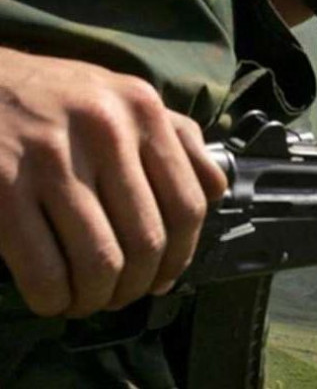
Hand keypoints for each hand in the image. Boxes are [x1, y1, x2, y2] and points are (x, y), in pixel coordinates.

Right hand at [0, 47, 226, 317]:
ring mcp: (50, 157)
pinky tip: (52, 298)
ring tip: (86, 300)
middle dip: (135, 286)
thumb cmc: (54, 96)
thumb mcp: (122, 97)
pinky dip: (53, 298)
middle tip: (119, 296)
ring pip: (100, 261)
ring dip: (95, 298)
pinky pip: (44, 268)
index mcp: (142, 110)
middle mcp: (105, 129)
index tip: (164, 277)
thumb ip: (176, 137)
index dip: (181, 256)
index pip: (187, 204)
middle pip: (147, 241)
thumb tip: (215, 191)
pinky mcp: (1, 186)